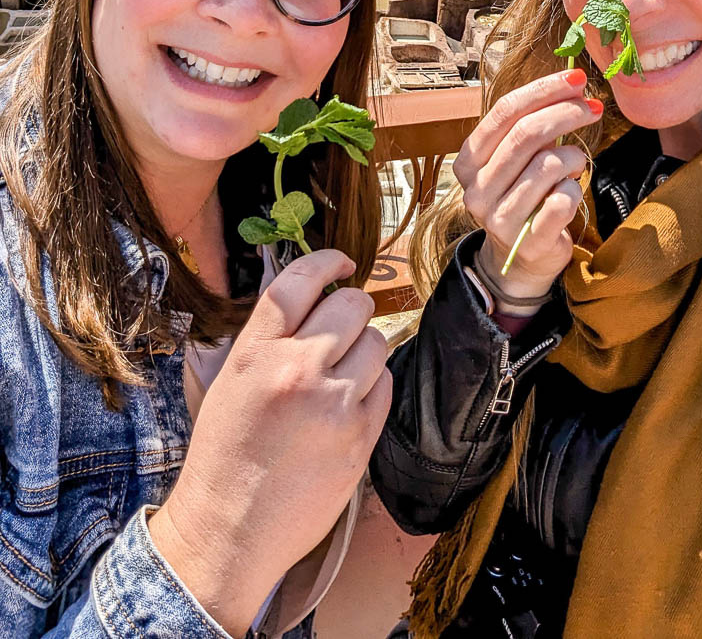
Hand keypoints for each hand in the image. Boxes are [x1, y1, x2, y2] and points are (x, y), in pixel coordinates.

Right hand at [149, 251, 390, 636]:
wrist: (229, 531)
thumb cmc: (226, 455)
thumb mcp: (232, 381)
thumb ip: (273, 338)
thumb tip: (319, 298)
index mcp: (256, 353)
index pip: (300, 281)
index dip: (327, 261)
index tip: (342, 262)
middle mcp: (297, 370)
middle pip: (350, 303)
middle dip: (351, 309)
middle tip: (341, 329)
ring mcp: (333, 404)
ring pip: (376, 341)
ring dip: (364, 349)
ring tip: (340, 375)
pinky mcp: (360, 436)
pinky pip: (385, 384)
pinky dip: (373, 386)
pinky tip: (349, 405)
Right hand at [454, 70, 599, 300]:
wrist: (520, 261)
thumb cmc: (523, 195)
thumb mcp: (516, 159)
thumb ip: (532, 125)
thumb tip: (571, 84)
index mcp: (468, 160)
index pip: (505, 112)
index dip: (543, 90)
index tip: (576, 79)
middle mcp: (476, 189)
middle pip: (526, 134)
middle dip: (566, 114)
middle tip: (592, 108)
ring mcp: (498, 219)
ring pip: (548, 165)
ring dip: (574, 157)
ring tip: (576, 164)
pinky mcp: (528, 242)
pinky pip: (563, 200)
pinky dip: (575, 189)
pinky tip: (570, 191)